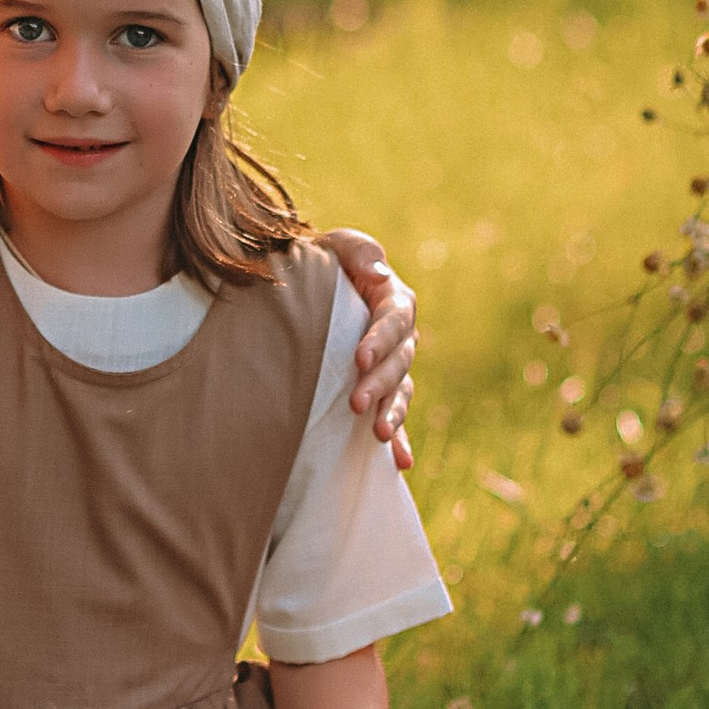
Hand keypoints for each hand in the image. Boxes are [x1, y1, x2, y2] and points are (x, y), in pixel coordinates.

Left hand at [317, 228, 416, 470]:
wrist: (308, 288)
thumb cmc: (323, 261)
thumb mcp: (337, 245)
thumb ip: (358, 251)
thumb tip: (379, 273)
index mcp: (393, 300)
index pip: (394, 320)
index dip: (380, 339)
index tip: (358, 358)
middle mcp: (399, 337)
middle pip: (398, 362)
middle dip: (380, 384)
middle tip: (356, 402)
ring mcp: (392, 367)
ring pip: (400, 392)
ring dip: (392, 414)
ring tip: (379, 435)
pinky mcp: (379, 390)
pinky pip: (395, 415)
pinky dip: (401, 440)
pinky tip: (401, 463)